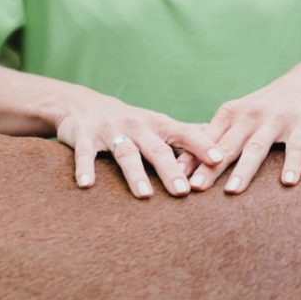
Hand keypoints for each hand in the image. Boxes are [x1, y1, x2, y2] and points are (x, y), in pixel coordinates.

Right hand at [55, 87, 223, 198]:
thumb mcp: (158, 123)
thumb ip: (186, 133)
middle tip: (183, 192)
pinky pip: (85, 153)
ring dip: (135, 174)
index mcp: (158, 124)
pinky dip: (86, 168)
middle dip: (171, 170)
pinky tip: (87, 185)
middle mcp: (137, 125)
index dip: (202, 146)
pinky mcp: (84, 135)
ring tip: (145, 195)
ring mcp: (110, 129)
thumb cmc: (130, 121)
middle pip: (157, 149)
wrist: (81, 104)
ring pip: (125, 153)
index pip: (185, 134)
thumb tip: (218, 138)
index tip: (219, 160)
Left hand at [176, 63, 300, 193]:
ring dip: (244, 169)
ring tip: (232, 190)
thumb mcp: (243, 115)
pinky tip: (288, 182)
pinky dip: (292, 164)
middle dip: (210, 167)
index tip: (176, 177)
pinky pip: (296, 147)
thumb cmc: (270, 104)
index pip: (207, 140)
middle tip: (195, 188)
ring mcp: (276, 119)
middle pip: (227, 145)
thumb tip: (188, 164)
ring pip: (257, 147)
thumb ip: (220, 137)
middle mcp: (250, 115)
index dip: (191, 158)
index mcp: (232, 114)